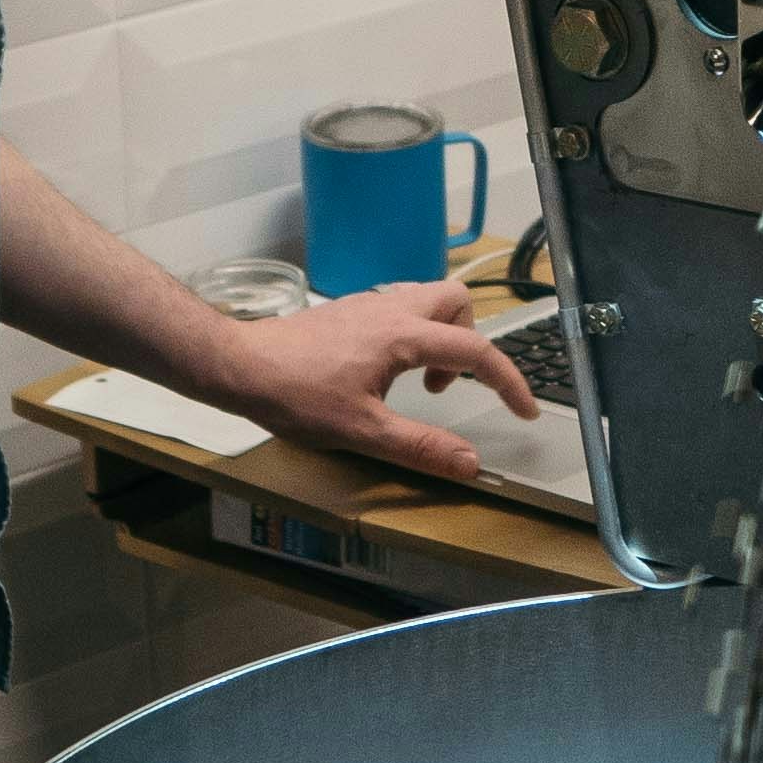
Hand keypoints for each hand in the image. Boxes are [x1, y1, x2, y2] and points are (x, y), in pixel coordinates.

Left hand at [213, 279, 541, 486]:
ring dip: (440, 335)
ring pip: (427, 299)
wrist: (239, 365)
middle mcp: (390, 308)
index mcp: (402, 336)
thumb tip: (469, 463)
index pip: (475, 349)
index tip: (523, 409)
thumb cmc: (293, 394)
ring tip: (420, 380)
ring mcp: (368, 304)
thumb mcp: (362, 431)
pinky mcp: (349, 310)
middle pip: (457, 301)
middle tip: (450, 383)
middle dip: (470, 340)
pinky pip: (399, 307)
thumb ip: (421, 446)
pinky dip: (411, 333)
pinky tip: (385, 370)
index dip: (508, 380)